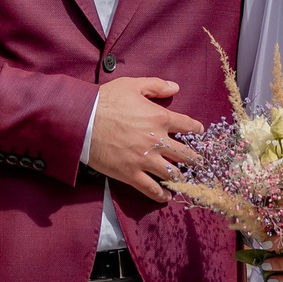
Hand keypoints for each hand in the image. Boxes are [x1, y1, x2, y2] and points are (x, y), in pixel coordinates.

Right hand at [85, 76, 202, 201]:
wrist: (81, 120)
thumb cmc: (106, 100)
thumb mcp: (132, 85)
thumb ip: (156, 85)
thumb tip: (175, 87)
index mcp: (160, 118)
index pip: (188, 125)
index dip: (196, 130)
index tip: (199, 133)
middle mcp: (157, 140)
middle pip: (185, 154)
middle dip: (195, 159)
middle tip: (200, 163)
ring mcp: (144, 160)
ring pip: (172, 174)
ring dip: (182, 178)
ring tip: (186, 181)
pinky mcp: (130, 174)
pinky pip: (151, 189)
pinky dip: (161, 195)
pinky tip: (167, 196)